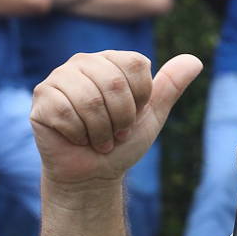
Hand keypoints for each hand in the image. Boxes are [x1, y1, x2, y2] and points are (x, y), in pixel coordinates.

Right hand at [30, 51, 202, 194]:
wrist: (92, 175)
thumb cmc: (121, 143)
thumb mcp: (152, 116)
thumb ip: (170, 86)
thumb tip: (195, 60)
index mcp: (110, 60)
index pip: (135, 65)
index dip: (139, 99)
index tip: (132, 117)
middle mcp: (83, 62)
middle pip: (113, 82)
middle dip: (121, 119)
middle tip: (115, 133)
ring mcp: (59, 78)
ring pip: (90, 99)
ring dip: (100, 130)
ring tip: (97, 139)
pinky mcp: (42, 98)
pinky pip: (66, 112)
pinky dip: (78, 134)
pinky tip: (76, 139)